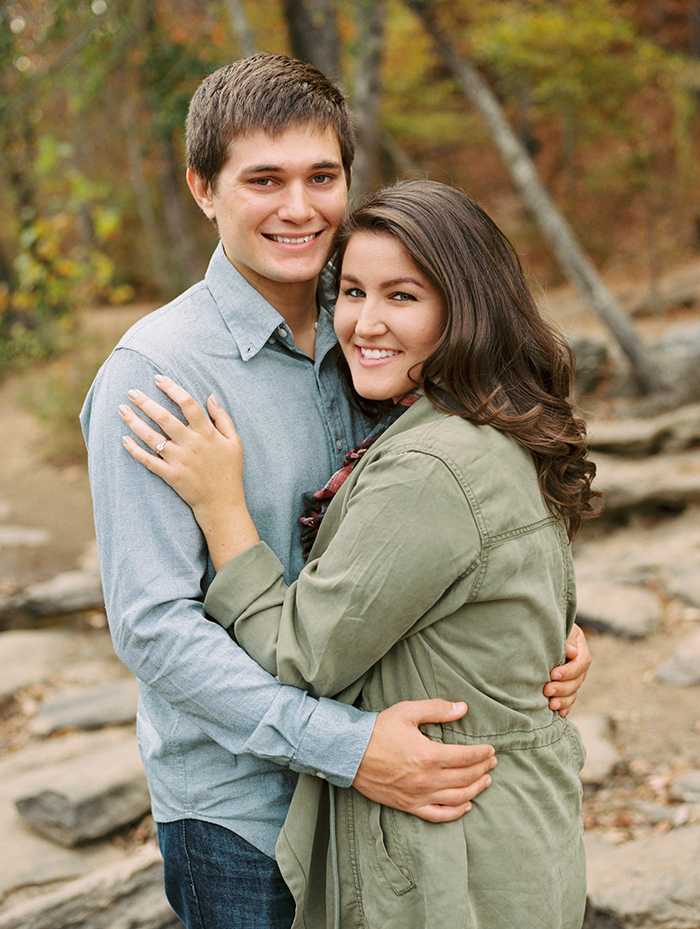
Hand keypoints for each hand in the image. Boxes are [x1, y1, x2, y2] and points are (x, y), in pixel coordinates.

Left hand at [119, 376, 257, 568]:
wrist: (223, 503)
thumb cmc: (230, 471)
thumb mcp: (234, 442)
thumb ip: (223, 418)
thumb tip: (210, 396)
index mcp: (207, 433)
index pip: (187, 403)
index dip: (172, 388)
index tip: (158, 378)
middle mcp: (191, 444)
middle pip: (164, 417)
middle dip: (145, 402)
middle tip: (131, 391)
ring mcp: (179, 460)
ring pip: (152, 438)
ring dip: (134, 422)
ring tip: (122, 410)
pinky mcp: (170, 476)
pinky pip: (149, 461)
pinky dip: (135, 451)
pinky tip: (124, 440)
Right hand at [353, 699, 495, 822]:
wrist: (349, 752)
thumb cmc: (378, 730)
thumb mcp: (408, 711)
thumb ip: (437, 709)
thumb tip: (462, 708)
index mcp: (429, 755)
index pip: (466, 757)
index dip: (482, 753)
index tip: (491, 749)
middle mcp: (427, 779)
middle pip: (466, 777)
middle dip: (483, 769)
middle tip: (492, 762)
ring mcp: (418, 795)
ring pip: (457, 798)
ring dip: (475, 789)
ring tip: (486, 781)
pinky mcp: (409, 805)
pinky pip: (438, 815)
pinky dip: (456, 812)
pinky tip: (466, 805)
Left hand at [544, 623, 590, 715]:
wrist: (538, 629)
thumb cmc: (546, 626)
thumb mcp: (559, 628)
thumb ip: (565, 640)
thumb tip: (572, 653)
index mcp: (580, 648)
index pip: (581, 662)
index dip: (568, 671)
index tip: (553, 674)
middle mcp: (579, 663)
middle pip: (578, 680)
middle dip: (563, 687)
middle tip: (546, 690)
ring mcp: (574, 675)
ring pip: (574, 691)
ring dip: (564, 699)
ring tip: (551, 705)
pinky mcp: (566, 685)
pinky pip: (570, 698)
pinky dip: (566, 706)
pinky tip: (560, 713)